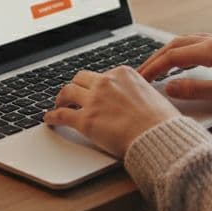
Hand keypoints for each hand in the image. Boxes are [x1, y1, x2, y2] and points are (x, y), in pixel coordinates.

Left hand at [44, 66, 181, 156]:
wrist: (159, 136)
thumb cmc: (161, 122)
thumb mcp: (153, 95)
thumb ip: (138, 93)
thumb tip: (136, 100)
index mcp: (123, 74)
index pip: (102, 75)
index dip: (95, 84)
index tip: (92, 90)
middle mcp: (106, 83)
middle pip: (80, 78)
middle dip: (75, 86)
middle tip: (71, 95)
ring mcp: (94, 101)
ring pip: (67, 92)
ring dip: (60, 98)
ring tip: (58, 105)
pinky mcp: (86, 121)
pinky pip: (61, 115)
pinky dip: (52, 117)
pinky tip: (49, 120)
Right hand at [137, 33, 211, 106]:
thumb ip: (196, 90)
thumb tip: (168, 88)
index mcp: (211, 49)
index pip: (171, 56)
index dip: (152, 68)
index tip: (139, 80)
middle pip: (174, 45)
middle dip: (155, 59)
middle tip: (140, 74)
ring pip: (184, 42)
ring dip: (167, 53)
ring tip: (155, 67)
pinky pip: (195, 44)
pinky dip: (181, 51)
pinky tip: (180, 60)